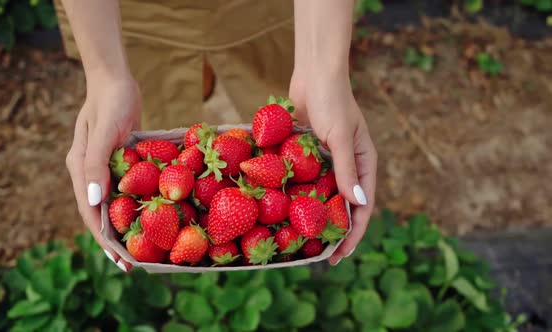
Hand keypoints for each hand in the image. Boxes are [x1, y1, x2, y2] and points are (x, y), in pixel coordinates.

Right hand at [65, 73, 140, 271]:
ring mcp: (103, 167)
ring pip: (112, 204)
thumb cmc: (111, 101)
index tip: (120, 261)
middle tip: (133, 265)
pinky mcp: (117, 161)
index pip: (90, 213)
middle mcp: (88, 172)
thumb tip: (93, 201)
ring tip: (142, 248)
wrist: (115, 79)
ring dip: (125, 226)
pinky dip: (134, 205)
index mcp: (79, 168)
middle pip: (99, 214)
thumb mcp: (106, 131)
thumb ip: (97, 164)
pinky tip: (151, 216)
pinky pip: (125, 189)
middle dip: (114, 241)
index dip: (104, 239)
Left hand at [289, 70, 376, 264]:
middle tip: (320, 255)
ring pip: (321, 196)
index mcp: (364, 164)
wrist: (313, 74)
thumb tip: (358, 204)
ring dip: (314, 217)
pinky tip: (284, 211)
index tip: (340, 255)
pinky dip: (297, 196)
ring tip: (301, 240)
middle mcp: (347, 167)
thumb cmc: (332, 101)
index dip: (353, 233)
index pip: (362, 206)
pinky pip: (303, 180)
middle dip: (333, 231)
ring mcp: (326, 162)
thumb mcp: (341, 137)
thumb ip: (348, 170)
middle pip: (342, 206)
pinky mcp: (306, 155)